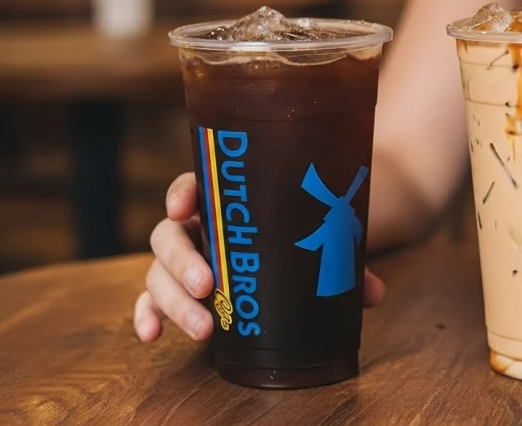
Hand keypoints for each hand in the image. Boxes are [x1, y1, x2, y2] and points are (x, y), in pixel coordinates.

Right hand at [134, 173, 386, 341]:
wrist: (302, 240)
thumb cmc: (309, 229)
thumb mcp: (327, 237)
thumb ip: (343, 260)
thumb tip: (372, 291)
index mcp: (226, 200)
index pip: (194, 185)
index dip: (183, 194)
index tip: (184, 208)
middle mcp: (199, 226)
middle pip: (169, 236)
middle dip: (182, 262)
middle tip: (207, 285)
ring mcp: (186, 259)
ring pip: (158, 273)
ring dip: (173, 300)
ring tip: (204, 326)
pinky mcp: (182, 291)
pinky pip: (154, 300)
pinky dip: (149, 315)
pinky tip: (152, 336)